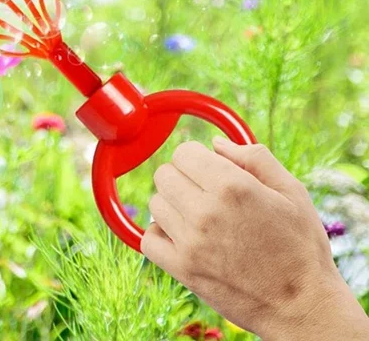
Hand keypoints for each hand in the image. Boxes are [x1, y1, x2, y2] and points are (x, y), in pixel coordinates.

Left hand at [141, 137, 342, 337]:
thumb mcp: (292, 192)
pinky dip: (160, 236)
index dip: (196, 158)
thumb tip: (215, 144)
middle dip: (182, 178)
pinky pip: (149, 240)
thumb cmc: (302, 248)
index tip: (209, 171)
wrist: (305, 309)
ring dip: (172, 207)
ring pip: (156, 204)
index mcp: (232, 186)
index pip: (183, 153)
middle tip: (204, 194)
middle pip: (164, 175)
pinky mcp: (184, 270)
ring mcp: (191, 242)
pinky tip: (183, 237)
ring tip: (199, 219)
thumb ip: (255, 158)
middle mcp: (206, 211)